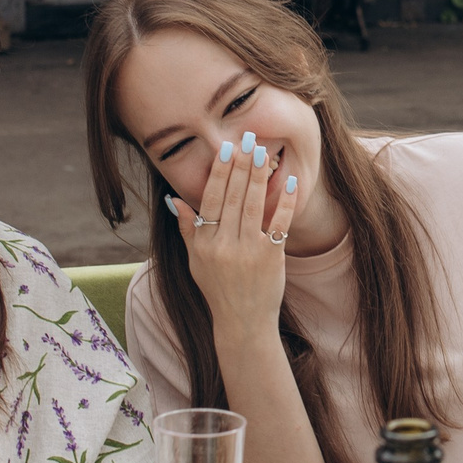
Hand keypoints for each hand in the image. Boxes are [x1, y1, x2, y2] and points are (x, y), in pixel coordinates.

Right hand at [166, 128, 302, 334]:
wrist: (242, 322)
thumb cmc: (218, 289)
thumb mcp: (196, 261)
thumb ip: (188, 229)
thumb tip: (175, 199)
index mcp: (205, 243)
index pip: (210, 200)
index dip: (219, 173)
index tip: (226, 150)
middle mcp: (224, 246)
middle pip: (232, 198)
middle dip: (240, 166)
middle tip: (248, 140)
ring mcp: (248, 252)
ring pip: (252, 206)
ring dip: (258, 176)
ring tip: (264, 152)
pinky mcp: (271, 258)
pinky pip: (278, 224)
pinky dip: (284, 203)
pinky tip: (288, 182)